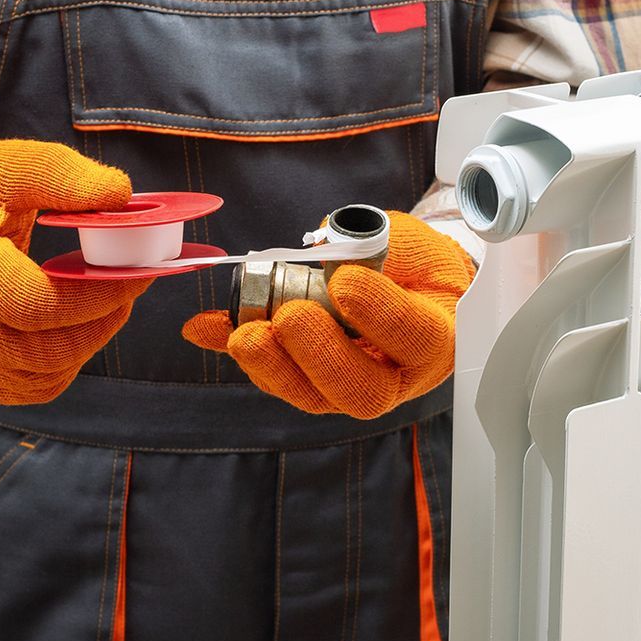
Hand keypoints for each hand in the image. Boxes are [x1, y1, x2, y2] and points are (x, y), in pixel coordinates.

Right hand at [0, 139, 149, 404]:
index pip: (43, 304)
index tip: (141, 269)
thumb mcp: (8, 166)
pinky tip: (63, 323)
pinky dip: (59, 361)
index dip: (102, 292)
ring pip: (47, 377)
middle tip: (128, 282)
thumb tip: (126, 197)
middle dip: (104, 317)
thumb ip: (66, 178)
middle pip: (53, 350)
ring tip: (95, 297)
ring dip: (85, 341)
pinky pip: (29, 386)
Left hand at [182, 211, 474, 418]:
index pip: (415, 338)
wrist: (409, 287)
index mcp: (434, 340)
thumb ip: (373, 246)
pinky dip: (238, 350)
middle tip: (289, 317)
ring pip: (315, 397)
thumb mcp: (408, 243)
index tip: (346, 282)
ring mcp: (350, 386)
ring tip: (242, 333)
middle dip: (318, 356)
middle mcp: (396, 376)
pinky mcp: (310, 383)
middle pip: (361, 391)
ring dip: (272, 365)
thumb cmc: (413, 266)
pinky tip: (206, 328)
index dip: (382, 315)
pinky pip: (276, 377)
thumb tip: (318, 246)